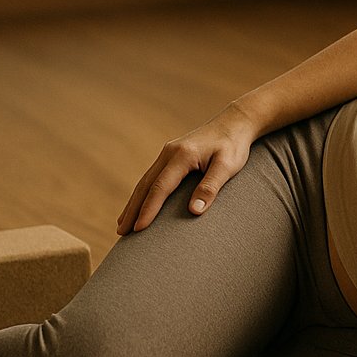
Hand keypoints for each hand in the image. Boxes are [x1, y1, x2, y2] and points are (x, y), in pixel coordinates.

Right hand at [116, 104, 258, 234]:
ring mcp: (167, 153)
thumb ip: (210, 187)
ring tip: (123, 225)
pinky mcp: (170, 155)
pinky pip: (151, 177)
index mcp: (182, 155)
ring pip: (145, 181)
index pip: (160, 187)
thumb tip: (194, 211)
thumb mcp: (228, 166)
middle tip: (122, 233)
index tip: (139, 229)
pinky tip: (137, 205)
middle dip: (133, 210)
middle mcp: (169, 153)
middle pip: (145, 185)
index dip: (149, 209)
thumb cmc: (234, 146)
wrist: (235, 122)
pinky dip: (142, 193)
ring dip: (133, 203)